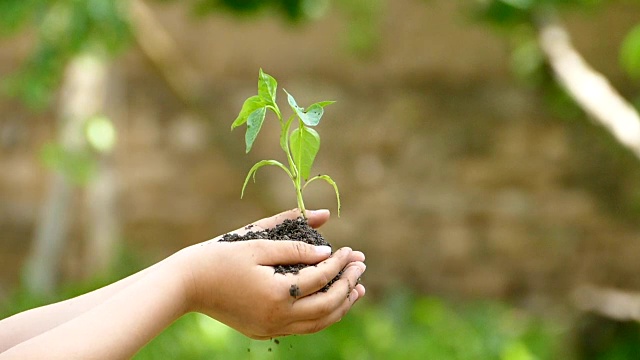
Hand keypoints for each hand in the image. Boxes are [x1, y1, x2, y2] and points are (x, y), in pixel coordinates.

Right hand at [175, 209, 365, 338]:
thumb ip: (296, 243)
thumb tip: (327, 244)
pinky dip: (322, 315)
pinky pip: (303, 328)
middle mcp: (277, 316)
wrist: (186, 284)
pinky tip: (330, 302)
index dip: (339, 262)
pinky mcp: (263, 330)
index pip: (321, 278)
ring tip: (358, 289)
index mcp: (277, 293)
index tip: (350, 249)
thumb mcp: (257, 242)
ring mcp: (270, 327)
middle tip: (361, 266)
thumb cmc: (219, 257)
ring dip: (341, 305)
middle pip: (327, 305)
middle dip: (348, 284)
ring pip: (318, 323)